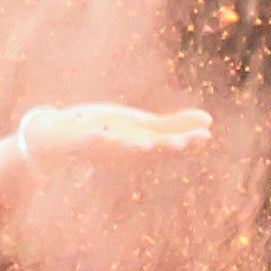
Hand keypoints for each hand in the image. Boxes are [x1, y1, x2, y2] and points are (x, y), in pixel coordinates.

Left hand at [15, 101, 216, 172]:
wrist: (62, 140)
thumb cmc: (107, 133)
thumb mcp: (144, 128)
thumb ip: (174, 125)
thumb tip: (209, 120)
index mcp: (145, 146)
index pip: (170, 146)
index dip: (187, 141)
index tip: (206, 134)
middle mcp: (127, 151)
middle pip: (150, 150)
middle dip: (167, 145)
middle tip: (187, 141)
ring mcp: (104, 148)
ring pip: (122, 149)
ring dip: (134, 147)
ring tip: (147, 142)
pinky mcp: (80, 140)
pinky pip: (88, 141)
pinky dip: (95, 139)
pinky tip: (101, 133)